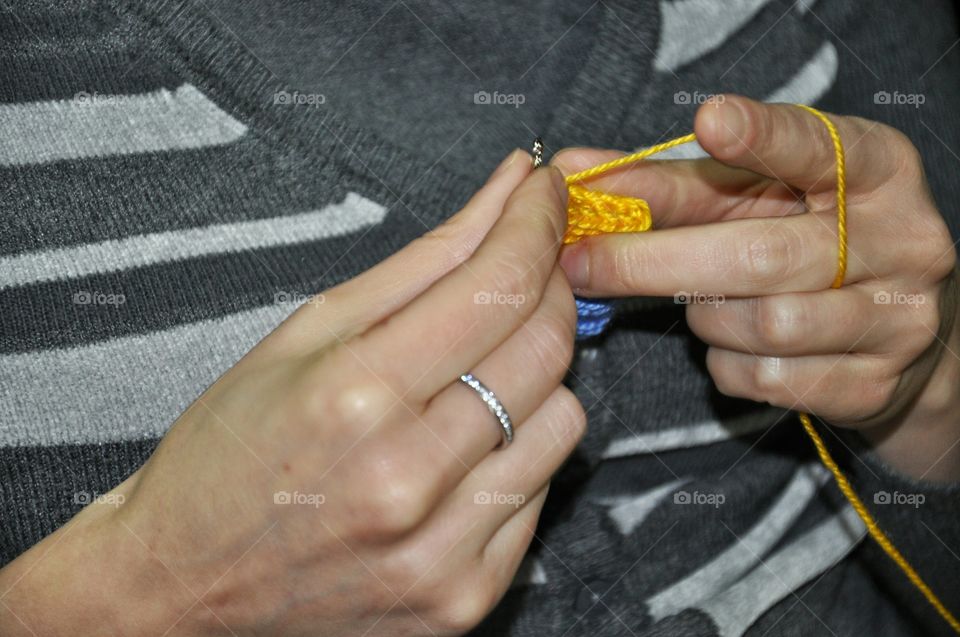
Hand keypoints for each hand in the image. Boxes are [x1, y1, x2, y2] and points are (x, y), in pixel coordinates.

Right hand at [0, 152, 583, 635]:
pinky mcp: (465, 597)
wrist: (184, 585)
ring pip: (563, 421)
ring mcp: (441, 549)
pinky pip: (540, 493)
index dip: (535, 225)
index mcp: (355, 396)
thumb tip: (506, 190)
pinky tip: (464, 446)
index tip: (544, 193)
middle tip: (518, 272)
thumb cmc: (229, 453)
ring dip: (537, 377)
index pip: (498, 286)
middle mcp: (406, 478)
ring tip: (475, 376)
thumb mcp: (307, 333)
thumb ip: (424, 260)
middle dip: (548, 289)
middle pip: (547, 349)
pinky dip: (517, 450)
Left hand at [555, 94, 959, 480]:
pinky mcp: (874, 384)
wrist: (894, 332)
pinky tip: (737, 342)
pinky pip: (765, 378)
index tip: (709, 121)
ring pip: (761, 326)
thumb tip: (574, 172)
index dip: (763, 137)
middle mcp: (901, 240)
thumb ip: (671, 184)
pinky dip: (727, 362)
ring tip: (706, 301)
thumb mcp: (753, 199)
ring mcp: (896, 319)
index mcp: (875, 170)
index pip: (819, 147)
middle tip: (581, 263)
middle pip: (761, 257)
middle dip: (654, 263)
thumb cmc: (802, 241)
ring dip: (704, 317)